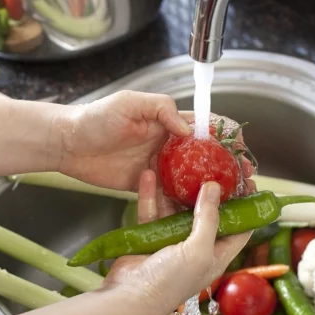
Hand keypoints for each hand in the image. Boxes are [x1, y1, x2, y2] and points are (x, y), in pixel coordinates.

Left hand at [56, 90, 256, 197]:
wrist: (68, 143)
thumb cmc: (94, 118)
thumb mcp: (130, 103)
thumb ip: (161, 109)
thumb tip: (188, 129)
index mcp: (167, 121)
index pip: (205, 126)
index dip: (226, 136)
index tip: (241, 148)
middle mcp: (167, 144)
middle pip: (205, 156)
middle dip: (228, 166)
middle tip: (246, 179)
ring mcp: (157, 167)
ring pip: (192, 177)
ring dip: (213, 187)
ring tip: (234, 198)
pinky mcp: (145, 186)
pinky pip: (170, 195)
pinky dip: (187, 202)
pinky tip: (202, 211)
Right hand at [101, 174, 251, 314]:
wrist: (129, 297)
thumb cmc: (170, 282)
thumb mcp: (199, 250)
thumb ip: (208, 218)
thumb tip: (215, 187)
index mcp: (216, 254)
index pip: (240, 227)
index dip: (245, 205)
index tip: (245, 180)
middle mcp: (197, 247)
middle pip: (207, 214)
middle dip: (209, 190)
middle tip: (211, 164)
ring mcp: (172, 241)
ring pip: (177, 208)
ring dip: (176, 188)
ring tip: (178, 165)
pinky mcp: (149, 236)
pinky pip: (152, 211)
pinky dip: (150, 194)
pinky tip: (148, 175)